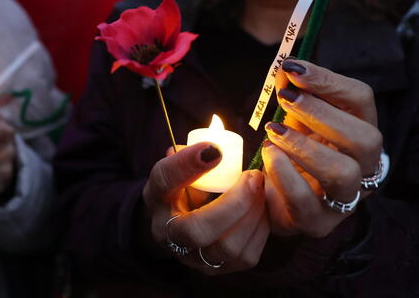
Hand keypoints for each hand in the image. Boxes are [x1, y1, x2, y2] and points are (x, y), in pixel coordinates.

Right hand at [142, 142, 269, 274]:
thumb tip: (210, 149)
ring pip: (228, 248)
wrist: (179, 226)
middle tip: (253, 176)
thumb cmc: (178, 194)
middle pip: (199, 230)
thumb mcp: (172, 172)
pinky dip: (259, 228)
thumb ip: (185, 161)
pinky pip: (247, 255)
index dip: (186, 165)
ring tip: (259, 189)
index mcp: (157, 202)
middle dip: (234, 202)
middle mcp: (172, 240)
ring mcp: (198, 260)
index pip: (165, 182)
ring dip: (251, 214)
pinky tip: (261, 208)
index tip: (214, 149)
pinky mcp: (223, 268)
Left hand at [260, 58, 381, 237]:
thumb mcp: (293, 116)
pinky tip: (268, 158)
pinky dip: (284, 176)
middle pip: (366, 138)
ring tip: (273, 133)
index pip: (362, 100)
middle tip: (286, 98)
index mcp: (360, 131)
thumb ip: (292, 92)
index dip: (329, 81)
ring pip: (343, 173)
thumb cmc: (291, 149)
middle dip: (323, 114)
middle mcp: (363, 166)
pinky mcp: (318, 222)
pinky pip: (307, 203)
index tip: (293, 68)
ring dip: (304, 147)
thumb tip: (286, 70)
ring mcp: (345, 198)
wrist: (270, 197)